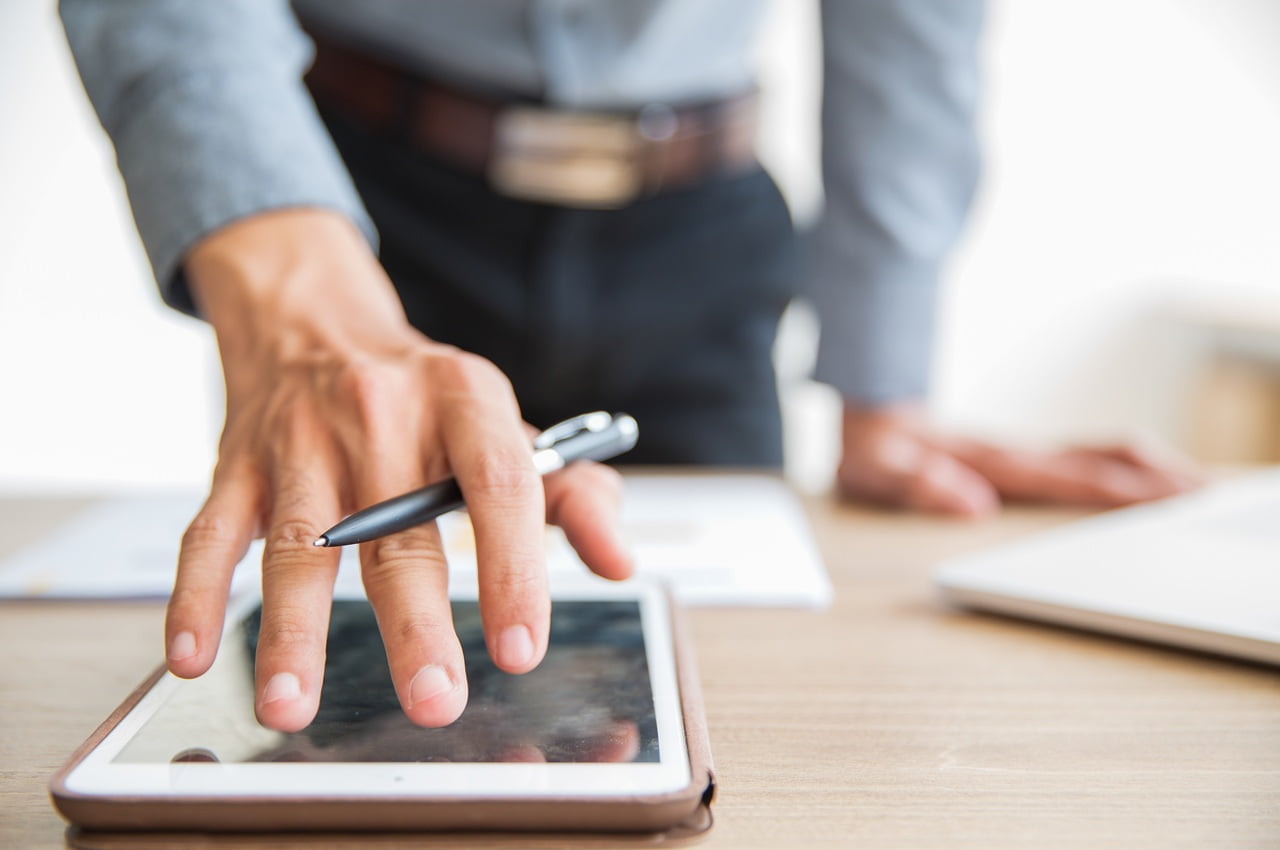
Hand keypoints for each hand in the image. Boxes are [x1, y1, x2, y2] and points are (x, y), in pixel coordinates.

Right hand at [163, 209, 631, 731]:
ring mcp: (302, 440)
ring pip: (296, 542)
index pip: (499, 485)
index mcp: (465, 399)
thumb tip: (618, 562)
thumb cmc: (426, 394)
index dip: (514, 569)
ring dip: (292, 630)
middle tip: (433, 699)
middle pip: (398, 530)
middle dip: (414, 623)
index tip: (520, 647)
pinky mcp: (237, 462)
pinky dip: (195, 594)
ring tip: (293, 704)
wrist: (315, 319)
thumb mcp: (508, 425)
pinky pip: (210, 532)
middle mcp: (382, 413)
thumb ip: (572, 493)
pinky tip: (193, 655)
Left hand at [837, 402, 1202, 516]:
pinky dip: (1127, 467)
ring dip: (1152, 469)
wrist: (867, 418)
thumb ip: (921, 484)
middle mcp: (1017, 454)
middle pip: (1104, 458)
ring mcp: (1023, 454)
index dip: (1120, 489)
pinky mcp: (1020, 459)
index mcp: (993, 462)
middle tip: (1208, 498)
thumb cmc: (874, 449)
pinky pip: (1086, 458)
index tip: (1165, 502)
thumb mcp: (879, 469)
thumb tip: (973, 505)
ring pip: (1102, 453)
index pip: (1070, 476)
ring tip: (1197, 490)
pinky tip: (1143, 481)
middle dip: (1158, 477)